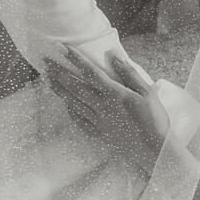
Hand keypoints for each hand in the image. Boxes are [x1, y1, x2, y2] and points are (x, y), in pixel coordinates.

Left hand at [43, 46, 170, 175]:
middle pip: (76, 87)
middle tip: (45, 62)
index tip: (61, 48)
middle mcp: (102, 107)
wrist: (154, 151)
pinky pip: (80, 121)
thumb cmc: (155, 120)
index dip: (75, 59)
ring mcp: (99, 121)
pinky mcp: (100, 134)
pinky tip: (65, 105)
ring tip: (47, 80)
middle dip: (59, 73)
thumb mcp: (148, 93)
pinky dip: (70, 111)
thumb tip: (114, 55)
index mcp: (115, 94)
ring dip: (59, 90)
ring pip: (74, 103)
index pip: (90, 72)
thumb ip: (129, 73)